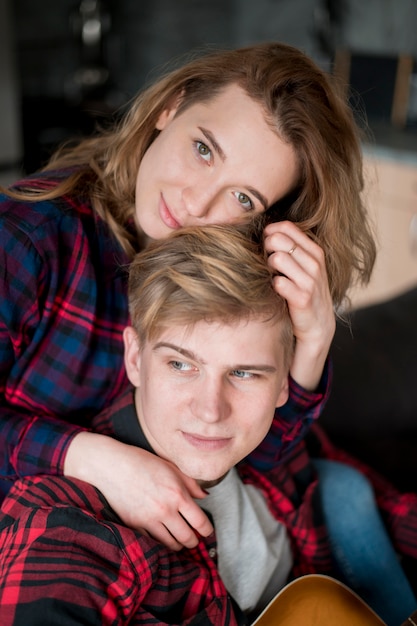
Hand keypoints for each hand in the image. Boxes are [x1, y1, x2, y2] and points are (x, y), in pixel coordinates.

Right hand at [64, 431, 212, 549]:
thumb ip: (191, 484)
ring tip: (180, 542)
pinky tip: (162, 538)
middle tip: (195, 540)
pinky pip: (152, 541)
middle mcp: (165, 510)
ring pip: (170, 544)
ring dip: (178, 545)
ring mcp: (148, 520)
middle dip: (194, 542)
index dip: (207, 530)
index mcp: (177, 494)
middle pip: (187, 538)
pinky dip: (159, 542)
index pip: (200, 522)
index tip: (207, 531)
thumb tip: (204, 497)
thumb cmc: (142, 462)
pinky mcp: (134, 525)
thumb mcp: (171, 467)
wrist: (112, 466)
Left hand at [264, 220, 335, 390]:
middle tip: (266, 265)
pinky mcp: (302, 299)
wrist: (317, 327)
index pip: (287, 228)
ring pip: (276, 259)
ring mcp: (311, 281)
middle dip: (265, 250)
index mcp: (315, 251)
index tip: (265, 246)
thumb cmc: (303, 293)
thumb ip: (288, 249)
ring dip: (267, 268)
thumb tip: (264, 232)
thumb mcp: (302, 268)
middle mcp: (315, 263)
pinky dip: (271, 286)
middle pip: (278, 240)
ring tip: (271, 278)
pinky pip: (277, 282)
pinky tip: (275, 293)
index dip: (269, 233)